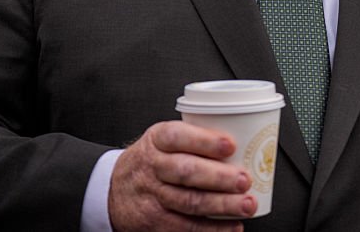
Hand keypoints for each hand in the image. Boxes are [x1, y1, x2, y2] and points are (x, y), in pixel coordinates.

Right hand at [108, 121, 255, 231]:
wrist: (112, 189)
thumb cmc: (151, 160)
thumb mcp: (162, 140)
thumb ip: (193, 139)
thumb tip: (245, 140)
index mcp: (156, 140)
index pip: (177, 136)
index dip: (204, 141)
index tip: (230, 145)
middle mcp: (152, 167)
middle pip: (186, 172)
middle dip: (219, 177)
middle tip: (245, 180)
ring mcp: (152, 196)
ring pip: (189, 201)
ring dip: (222, 205)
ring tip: (247, 204)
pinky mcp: (155, 222)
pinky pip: (186, 227)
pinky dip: (212, 229)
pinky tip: (232, 227)